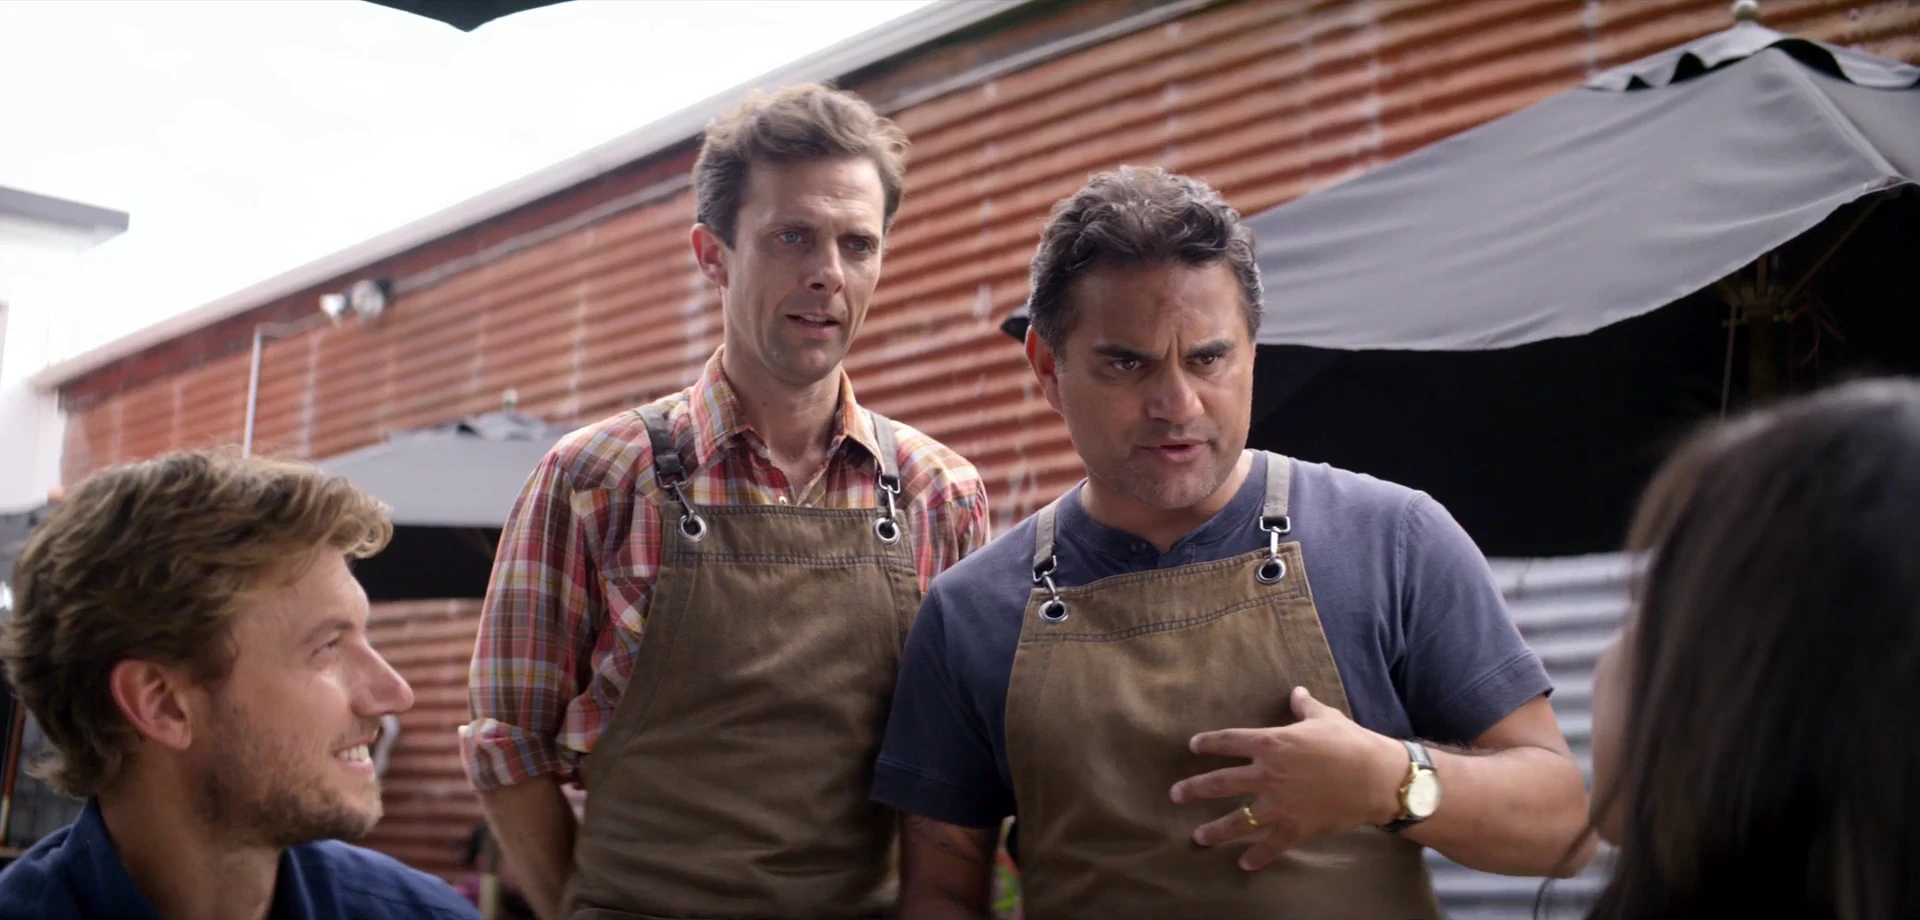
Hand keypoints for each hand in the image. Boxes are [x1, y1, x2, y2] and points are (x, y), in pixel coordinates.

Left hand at [1168, 686, 1407, 869]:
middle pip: (1221, 782)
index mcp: (1272, 743)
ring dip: (1215, 829)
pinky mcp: (1296, 827)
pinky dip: (1257, 857)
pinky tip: (1244, 863)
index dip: (1209, 743)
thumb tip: (1296, 692)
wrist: (1377, 778)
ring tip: (1197, 837)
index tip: (1193, 746)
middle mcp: (1268, 775)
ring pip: (1238, 819)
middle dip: (1194, 789)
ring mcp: (1279, 804)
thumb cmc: (1351, 742)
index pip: (1230, 741)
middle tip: (1175, 794)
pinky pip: (1270, 845)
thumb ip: (1305, 706)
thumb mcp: (1326, 717)